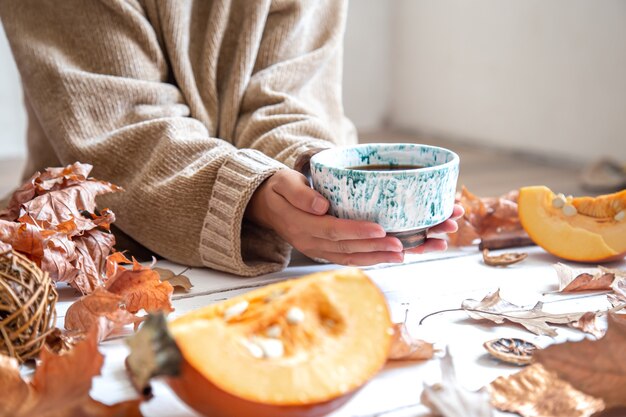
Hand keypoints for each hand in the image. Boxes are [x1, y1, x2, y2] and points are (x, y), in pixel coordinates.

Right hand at [245, 169, 463, 265]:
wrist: (265, 206)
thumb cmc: (278, 189)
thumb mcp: (283, 183)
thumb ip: (300, 193)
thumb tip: (322, 205)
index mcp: (302, 226)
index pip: (333, 230)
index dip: (358, 231)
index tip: (380, 228)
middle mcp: (312, 243)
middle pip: (349, 248)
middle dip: (378, 248)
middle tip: (404, 245)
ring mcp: (319, 250)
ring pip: (353, 257)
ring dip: (379, 257)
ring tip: (405, 254)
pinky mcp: (326, 251)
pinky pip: (351, 258)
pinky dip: (372, 259)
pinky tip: (392, 257)